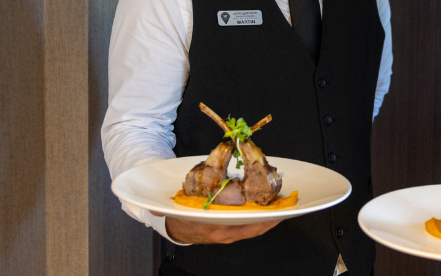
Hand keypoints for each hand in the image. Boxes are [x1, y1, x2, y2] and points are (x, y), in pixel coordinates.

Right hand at [151, 211, 280, 243]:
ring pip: (255, 229)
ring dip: (271, 219)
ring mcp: (230, 234)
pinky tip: (275, 211)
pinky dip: (265, 220)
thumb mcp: (174, 209)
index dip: (253, 219)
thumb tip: (153, 208)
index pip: (235, 225)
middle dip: (270, 219)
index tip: (268, 212)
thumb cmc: (180, 213)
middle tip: (287, 206)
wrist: (177, 228)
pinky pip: (253, 229)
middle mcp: (223, 233)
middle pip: (252, 228)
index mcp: (210, 228)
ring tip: (286, 206)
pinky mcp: (234, 232)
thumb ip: (165, 207)